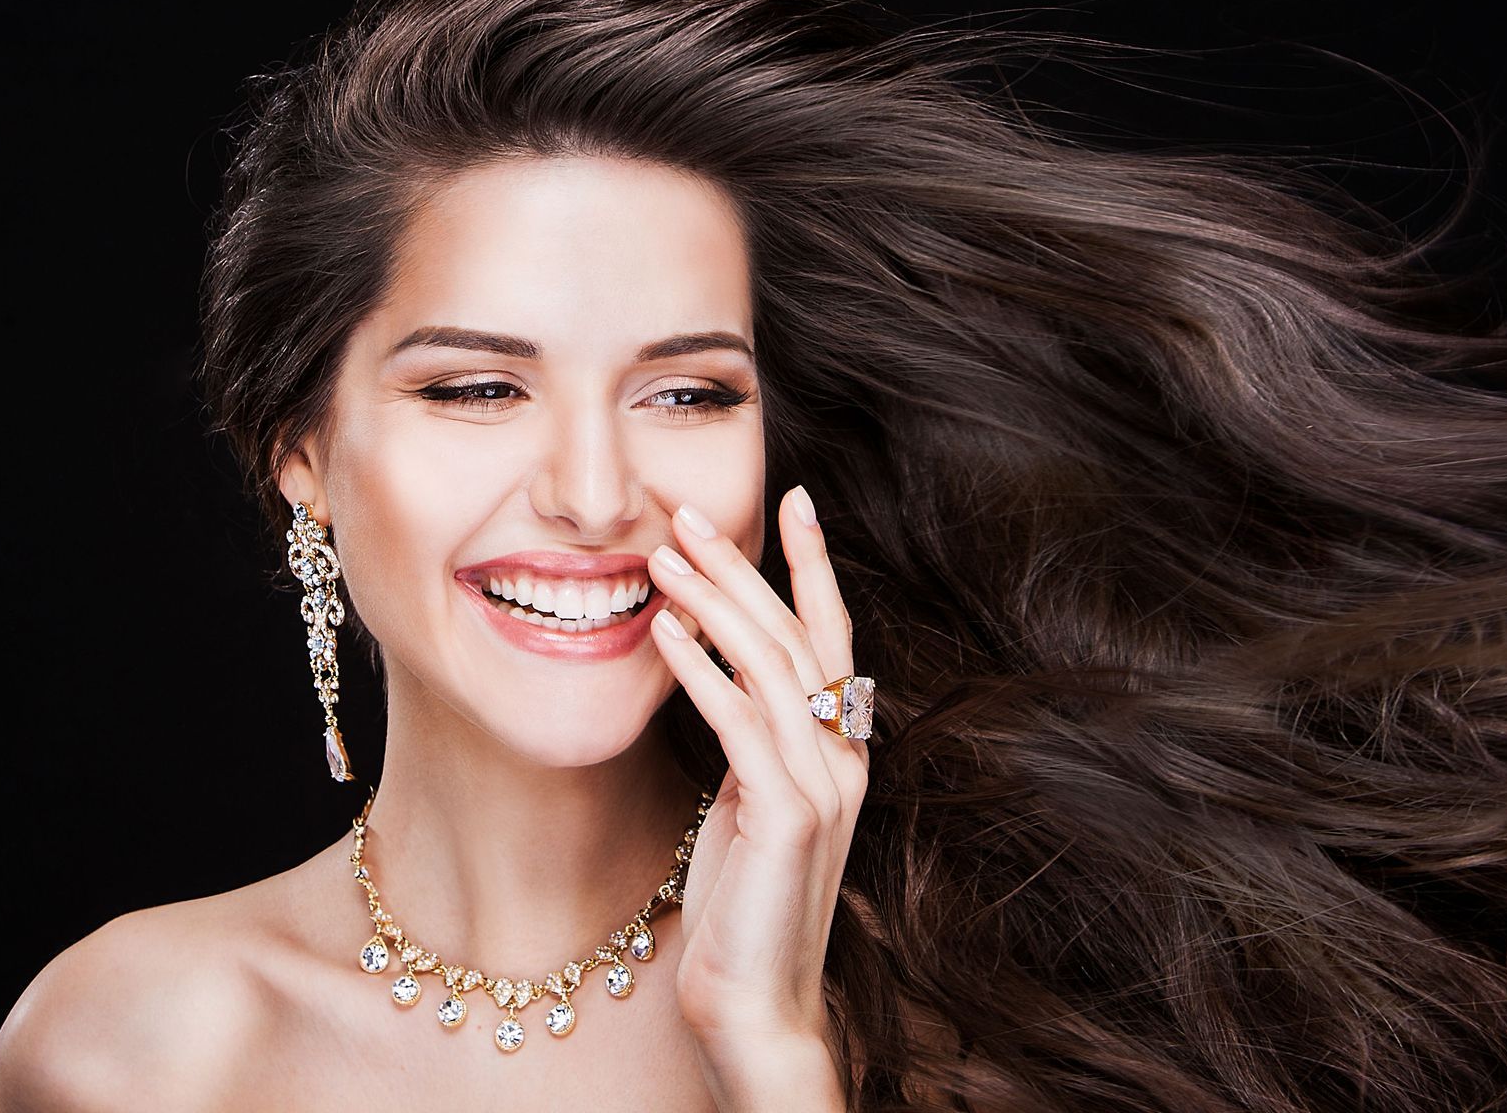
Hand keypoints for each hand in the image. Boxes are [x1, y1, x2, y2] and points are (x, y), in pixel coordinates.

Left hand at [648, 486, 867, 1058]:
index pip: (832, 638)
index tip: (791, 501)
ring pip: (774, 667)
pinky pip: (742, 723)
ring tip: (662, 556)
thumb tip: (717, 679)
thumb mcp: (749, 806)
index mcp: (841, 752)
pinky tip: (664, 632)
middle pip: (798, 637)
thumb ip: (751, 745)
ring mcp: (824, 786)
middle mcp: (845, 759)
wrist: (756, 1006)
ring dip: (715, 603)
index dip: (813, 567)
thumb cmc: (744, 909)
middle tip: (690, 511)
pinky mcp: (789, 816)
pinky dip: (702, 670)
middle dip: (744, 566)